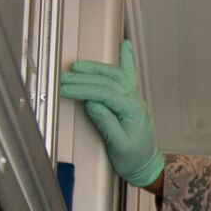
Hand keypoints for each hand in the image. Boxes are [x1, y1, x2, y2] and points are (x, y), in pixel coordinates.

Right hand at [58, 40, 165, 187]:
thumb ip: (107, 123)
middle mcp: (135, 101)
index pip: (106, 94)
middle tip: (64, 78)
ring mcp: (134, 98)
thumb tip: (92, 103)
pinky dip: (126, 59)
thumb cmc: (132, 158)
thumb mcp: (118, 145)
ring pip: (116, 75)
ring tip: (77, 66)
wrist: (146, 165)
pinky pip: (129, 75)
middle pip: (109, 81)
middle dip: (85, 78)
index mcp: (132, 111)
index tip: (66, 89)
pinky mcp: (130, 99)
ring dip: (96, 69)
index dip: (84, 90)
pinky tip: (125, 46)